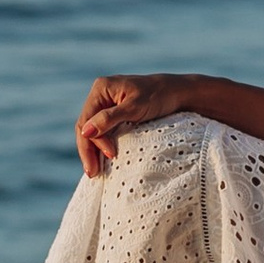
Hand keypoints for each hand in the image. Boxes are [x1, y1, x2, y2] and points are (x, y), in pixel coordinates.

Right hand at [75, 74, 204, 176]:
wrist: (178, 93)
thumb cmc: (159, 96)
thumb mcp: (134, 107)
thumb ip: (109, 119)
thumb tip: (86, 132)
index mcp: (101, 88)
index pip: (86, 120)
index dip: (92, 141)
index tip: (110, 156)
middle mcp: (100, 96)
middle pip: (86, 127)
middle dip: (89, 151)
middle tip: (93, 174)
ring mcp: (106, 105)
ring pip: (93, 131)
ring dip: (93, 151)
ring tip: (95, 172)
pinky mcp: (114, 114)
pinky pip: (103, 132)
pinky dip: (102, 146)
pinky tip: (102, 160)